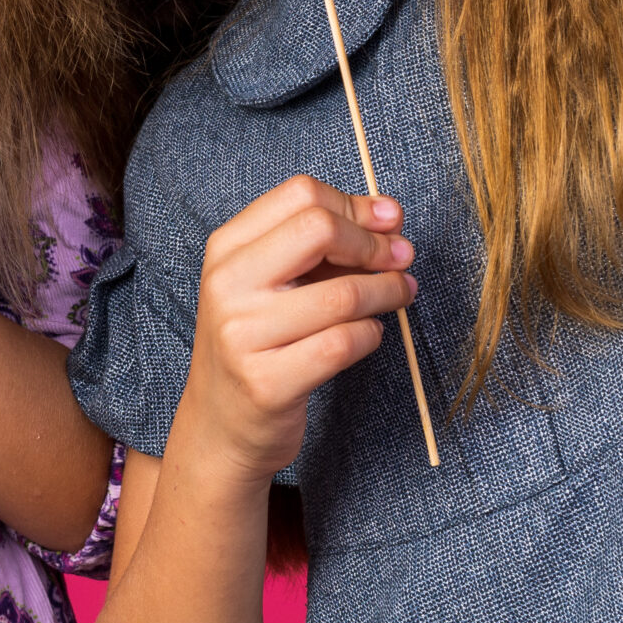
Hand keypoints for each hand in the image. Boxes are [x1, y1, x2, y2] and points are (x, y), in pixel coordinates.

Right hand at [173, 176, 415, 482]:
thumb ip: (323, 244)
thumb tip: (389, 214)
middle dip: (374, 243)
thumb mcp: (271, 283)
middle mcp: (227, 285)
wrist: (221, 427)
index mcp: (226, 248)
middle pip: (319, 229)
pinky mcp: (267, 384)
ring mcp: (242, 335)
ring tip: (401, 294)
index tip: (388, 222)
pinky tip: (370, 335)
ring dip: (387, 291)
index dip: (355, 205)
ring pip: (342, 293)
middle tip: (401, 259)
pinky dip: (371, 335)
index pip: (300, 195)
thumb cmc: (258, 344)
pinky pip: (343, 344)